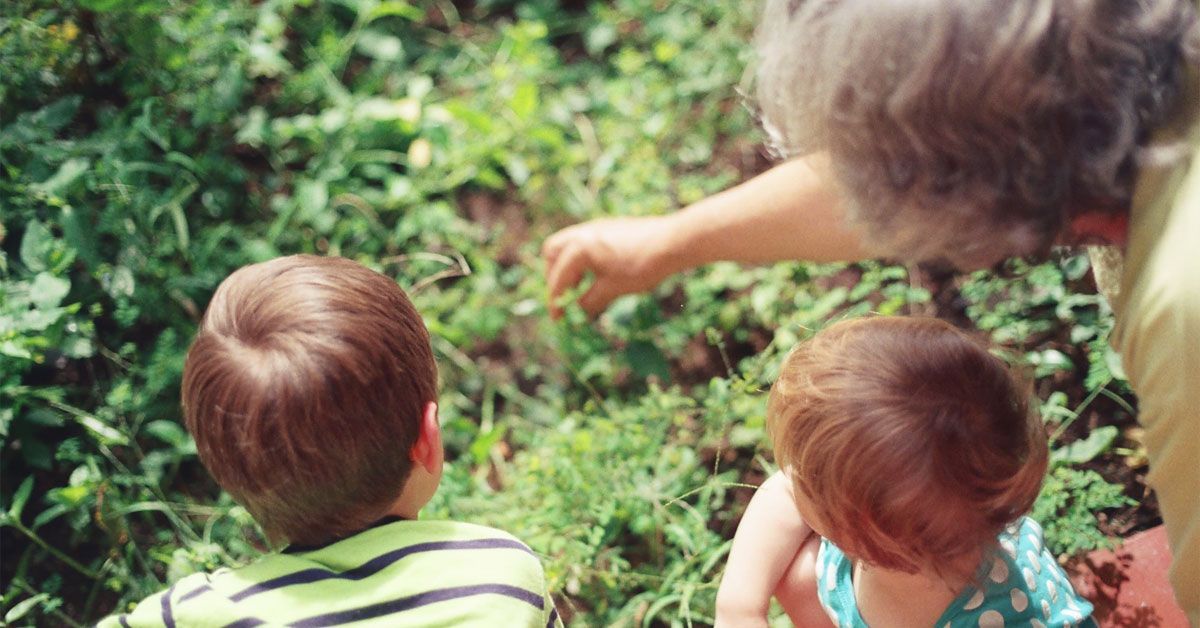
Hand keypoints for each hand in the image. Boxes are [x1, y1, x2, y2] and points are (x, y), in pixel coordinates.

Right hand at [541, 215, 676, 318]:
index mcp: (579, 249)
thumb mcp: (612, 289)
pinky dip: (582, 258)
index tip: (558, 319)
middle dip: (554, 276)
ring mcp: (596, 226)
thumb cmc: (641, 267)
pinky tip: (597, 273)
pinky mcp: (609, 226)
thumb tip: (578, 310)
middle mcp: (582, 233)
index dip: (556, 301)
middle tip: (564, 296)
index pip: (558, 278)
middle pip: (552, 253)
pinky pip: (584, 241)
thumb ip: (590, 300)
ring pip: (568, 245)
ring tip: (581, 287)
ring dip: (569, 266)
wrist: (673, 241)